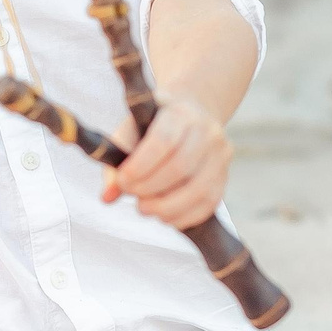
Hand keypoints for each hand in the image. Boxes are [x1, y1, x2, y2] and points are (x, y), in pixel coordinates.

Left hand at [103, 96, 229, 228]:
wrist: (189, 118)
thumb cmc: (151, 127)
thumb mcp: (130, 132)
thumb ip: (115, 161)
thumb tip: (107, 197)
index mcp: (179, 112)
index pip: (164, 141)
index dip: (141, 166)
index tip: (122, 180)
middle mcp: (207, 131)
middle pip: (180, 167)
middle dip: (150, 188)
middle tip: (132, 195)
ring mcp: (221, 155)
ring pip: (198, 190)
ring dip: (166, 207)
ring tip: (145, 208)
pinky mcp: (224, 178)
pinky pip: (208, 205)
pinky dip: (183, 217)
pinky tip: (164, 216)